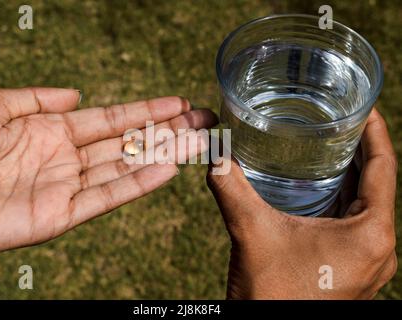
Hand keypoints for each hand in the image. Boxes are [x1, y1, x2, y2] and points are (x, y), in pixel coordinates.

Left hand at [0, 87, 216, 260]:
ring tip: (198, 142)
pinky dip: (138, 184)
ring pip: (125, 168)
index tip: (178, 102)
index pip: (110, 119)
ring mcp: (64, 187)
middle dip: (166, 131)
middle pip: (127, 143)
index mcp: (49, 130)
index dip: (145, 109)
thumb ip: (37, 98)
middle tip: (203, 122)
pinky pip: (106, 197)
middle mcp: (64, 158)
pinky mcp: (58, 216)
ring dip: (163, 155)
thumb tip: (76, 93)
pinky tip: (167, 168)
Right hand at [207, 108, 396, 298]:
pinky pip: (355, 224)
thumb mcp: (251, 233)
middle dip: (361, 150)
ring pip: (366, 205)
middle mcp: (378, 248)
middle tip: (341, 120)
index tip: (365, 107)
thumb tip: (214, 153)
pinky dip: (342, 200)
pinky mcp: (352, 269)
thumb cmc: (272, 296)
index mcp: (370, 234)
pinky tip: (320, 189)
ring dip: (352, 176)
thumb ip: (230, 188)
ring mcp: (368, 261)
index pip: (384, 168)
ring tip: (332, 147)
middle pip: (378, 185)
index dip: (376, 132)